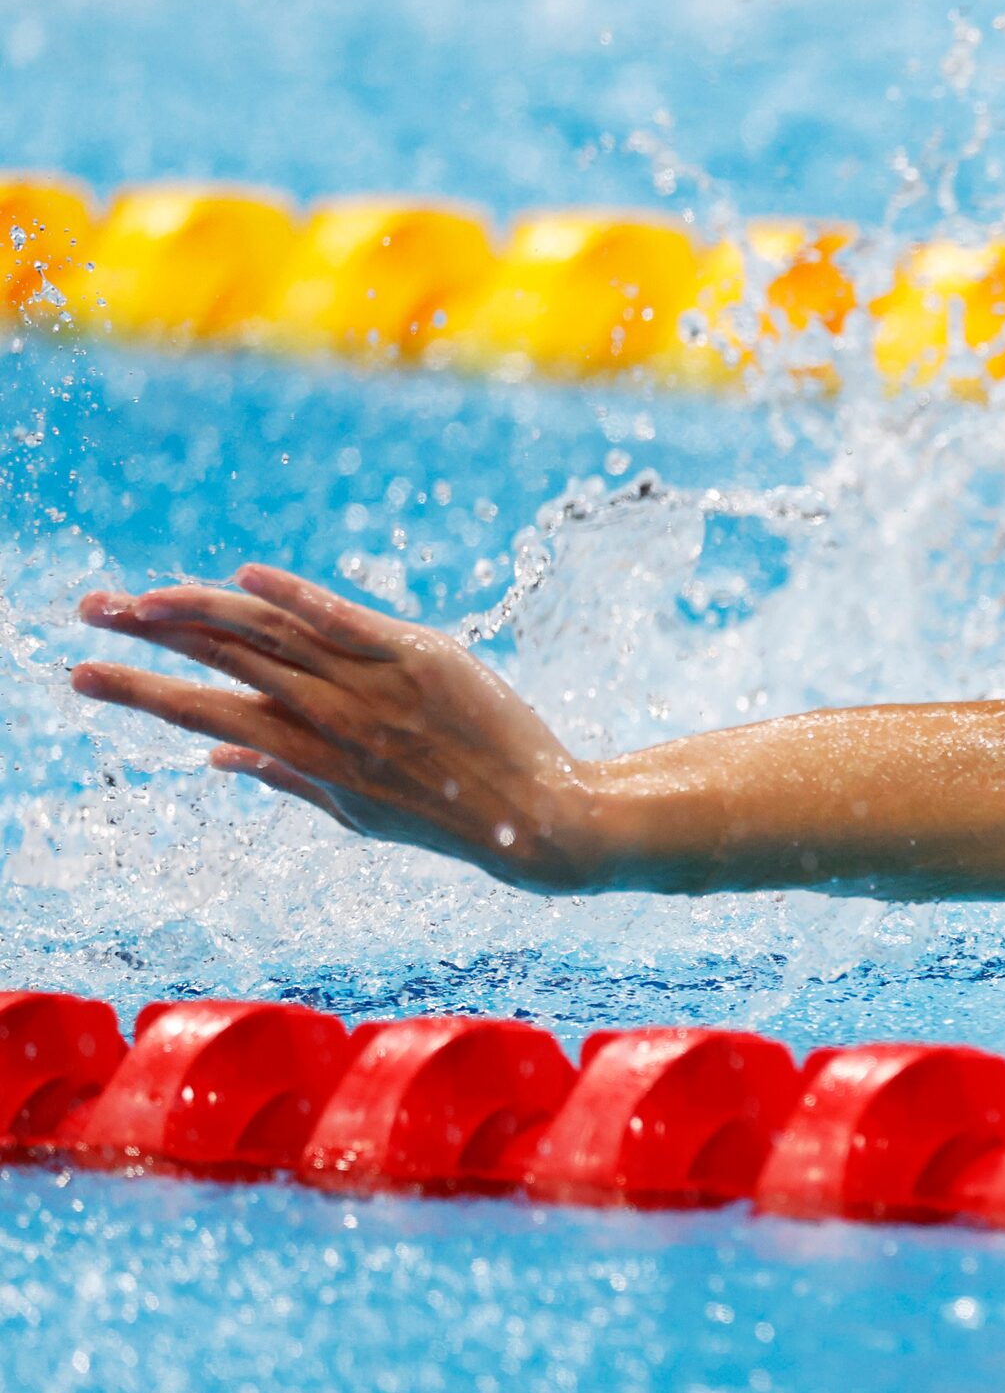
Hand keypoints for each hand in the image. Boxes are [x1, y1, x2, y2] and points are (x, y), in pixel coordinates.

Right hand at [70, 565, 605, 889]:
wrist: (535, 818)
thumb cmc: (447, 812)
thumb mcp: (357, 812)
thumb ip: (285, 777)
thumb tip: (215, 756)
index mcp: (307, 756)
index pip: (205, 715)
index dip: (141, 692)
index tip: (80, 673)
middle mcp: (330, 720)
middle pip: (224, 663)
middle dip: (150, 637)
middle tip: (88, 611)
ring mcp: (374, 687)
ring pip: (272, 636)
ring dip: (200, 609)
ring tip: (140, 596)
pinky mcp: (422, 656)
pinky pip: (347, 621)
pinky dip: (298, 597)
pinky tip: (246, 574)